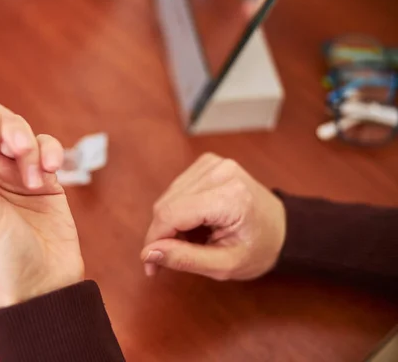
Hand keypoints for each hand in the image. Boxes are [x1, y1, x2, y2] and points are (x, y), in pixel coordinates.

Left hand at [0, 41, 83, 308]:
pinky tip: (53, 172)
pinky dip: (51, 152)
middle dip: (7, 128)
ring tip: (36, 177)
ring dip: (31, 147)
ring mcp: (12, 170)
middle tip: (18, 153)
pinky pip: (47, 145)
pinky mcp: (42, 175)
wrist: (42, 286)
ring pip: (21, 129)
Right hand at [141, 153, 285, 280]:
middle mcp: (220, 172)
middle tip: (169, 258)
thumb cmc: (258, 249)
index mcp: (229, 197)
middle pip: (166, 204)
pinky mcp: (208, 163)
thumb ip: (184, 258)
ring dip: (169, 222)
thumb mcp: (224, 265)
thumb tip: (148, 253)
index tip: (150, 266)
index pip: (171, 213)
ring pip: (168, 196)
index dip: (154, 240)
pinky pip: (176, 188)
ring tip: (189, 239)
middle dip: (161, 234)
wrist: (282, 228)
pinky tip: (193, 222)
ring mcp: (214, 164)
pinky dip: (177, 209)